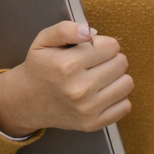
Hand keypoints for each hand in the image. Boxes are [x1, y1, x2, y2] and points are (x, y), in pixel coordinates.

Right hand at [0, 21, 132, 135]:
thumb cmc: (39, 68)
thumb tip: (89, 31)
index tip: (91, 48)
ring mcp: (88, 109)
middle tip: (94, 63)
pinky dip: (116, 98)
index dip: (102, 44)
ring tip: (98, 77)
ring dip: (115, 77)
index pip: (111, 46)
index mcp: (67, 65)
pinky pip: (125, 106)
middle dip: (110, 58)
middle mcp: (79, 88)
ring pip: (127, 83)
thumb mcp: (43, 40)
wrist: (26, 101)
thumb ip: (65, 29)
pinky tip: (101, 93)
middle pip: (121, 63)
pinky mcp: (93, 123)